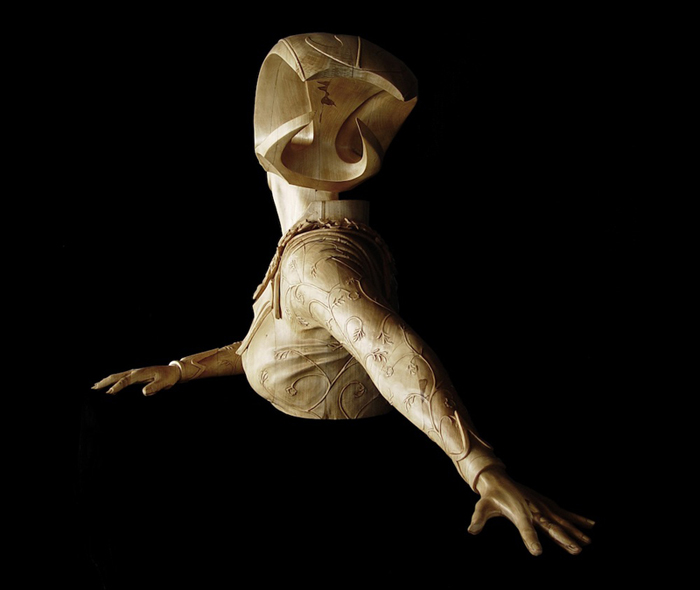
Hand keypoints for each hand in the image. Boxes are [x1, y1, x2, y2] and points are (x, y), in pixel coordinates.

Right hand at [92, 365, 180, 395]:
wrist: (173, 372)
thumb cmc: (168, 377)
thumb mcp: (164, 383)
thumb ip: (154, 387)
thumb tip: (144, 392)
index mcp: (141, 373)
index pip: (125, 380)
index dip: (117, 387)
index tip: (108, 393)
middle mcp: (135, 372)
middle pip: (117, 376)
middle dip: (105, 382)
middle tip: (94, 388)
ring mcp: (135, 373)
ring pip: (118, 376)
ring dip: (107, 381)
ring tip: (96, 386)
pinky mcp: (136, 376)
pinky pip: (122, 379)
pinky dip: (114, 381)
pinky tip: (110, 387)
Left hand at [468, 467, 594, 555]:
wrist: (498, 479)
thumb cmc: (490, 496)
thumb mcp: (483, 507)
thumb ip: (478, 518)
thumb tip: (471, 530)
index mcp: (518, 513)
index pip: (525, 529)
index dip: (530, 540)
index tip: (537, 552)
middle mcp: (533, 510)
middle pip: (550, 527)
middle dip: (564, 539)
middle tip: (577, 550)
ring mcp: (542, 506)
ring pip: (561, 520)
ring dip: (575, 531)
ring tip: (588, 542)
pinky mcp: (546, 504)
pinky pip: (564, 513)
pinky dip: (578, 518)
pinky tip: (591, 525)